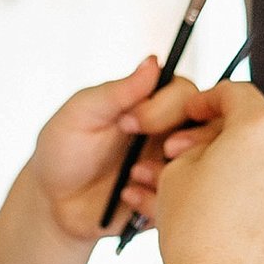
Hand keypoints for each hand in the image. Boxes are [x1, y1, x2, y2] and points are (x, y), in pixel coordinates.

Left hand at [27, 57, 205, 241]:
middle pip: (209, 127)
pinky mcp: (170, 200)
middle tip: (155, 151)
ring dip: (173, 171)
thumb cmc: (63, 149)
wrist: (53, 202)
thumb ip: (117, 91)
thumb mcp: (82, 114)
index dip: (166, 106)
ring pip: (206, 167)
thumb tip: (153, 61)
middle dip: (185, 139)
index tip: (129, 123)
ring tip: (134, 177)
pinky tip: (128, 198)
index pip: (186, 93)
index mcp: (153, 105)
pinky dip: (158, 199)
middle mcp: (171, 133)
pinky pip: (186, 202)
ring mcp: (174, 169)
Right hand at [153, 81, 263, 263]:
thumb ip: (194, 148)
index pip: (237, 93)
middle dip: (220, 137)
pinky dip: (256, 197)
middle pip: (257, 129)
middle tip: (185, 154)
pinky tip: (226, 217)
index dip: (207, 99)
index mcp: (262, 130)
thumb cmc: (198, 238)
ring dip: (239, 169)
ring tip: (203, 191)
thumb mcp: (176, 176)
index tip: (192, 111)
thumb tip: (203, 151)